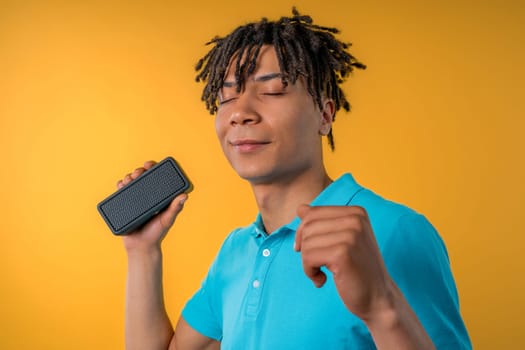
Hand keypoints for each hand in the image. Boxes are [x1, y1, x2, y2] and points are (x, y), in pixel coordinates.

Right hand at [116, 160, 187, 252]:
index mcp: (159, 196)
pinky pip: (122, 193)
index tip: (149, 165)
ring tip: (128, 179)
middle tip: (137, 173)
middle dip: (138, 171)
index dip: (153, 168)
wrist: (141, 247)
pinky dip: (120, 185)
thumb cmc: (157, 234)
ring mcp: (136, 200)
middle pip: (142, 177)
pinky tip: (120, 184)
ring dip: (129, 177)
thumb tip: (184, 195)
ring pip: (131, 183)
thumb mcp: (167, 219)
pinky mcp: (126, 205)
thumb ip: (175, 208)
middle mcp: (148, 196)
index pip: (157, 178)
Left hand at [295, 204, 391, 321]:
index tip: (310, 251)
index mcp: (356, 212)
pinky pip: (308, 257)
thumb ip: (322, 223)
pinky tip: (322, 280)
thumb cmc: (357, 270)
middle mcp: (355, 219)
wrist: (378, 298)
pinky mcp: (343, 253)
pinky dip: (310, 272)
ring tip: (323, 273)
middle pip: (307, 227)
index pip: (312, 213)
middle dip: (305, 248)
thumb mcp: (341, 241)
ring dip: (308, 263)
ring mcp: (351, 235)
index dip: (303, 234)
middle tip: (317, 265)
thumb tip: (300, 208)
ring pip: (306, 242)